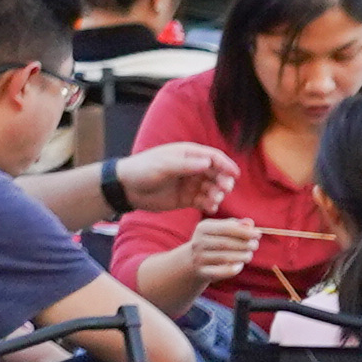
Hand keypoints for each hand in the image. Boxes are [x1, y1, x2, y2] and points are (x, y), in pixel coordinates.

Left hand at [112, 145, 233, 216]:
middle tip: (224, 189)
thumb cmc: (143, 170)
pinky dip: (209, 204)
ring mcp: (190, 184)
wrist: (127, 188)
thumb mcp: (163, 166)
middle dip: (223, 181)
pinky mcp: (186, 198)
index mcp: (188, 154)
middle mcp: (192, 168)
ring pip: (211, 188)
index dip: (226, 165)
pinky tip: (209, 208)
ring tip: (213, 201)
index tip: (235, 174)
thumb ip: (185, 165)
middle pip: (216, 174)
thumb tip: (208, 163)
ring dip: (217, 194)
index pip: (213, 157)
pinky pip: (203, 201)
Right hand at [178, 213, 264, 291]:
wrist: (193, 260)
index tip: (258, 234)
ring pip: (225, 257)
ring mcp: (199, 258)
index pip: (227, 228)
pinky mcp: (202, 272)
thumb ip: (236, 225)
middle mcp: (198, 242)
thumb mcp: (221, 230)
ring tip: (249, 255)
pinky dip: (233, 269)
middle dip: (244, 244)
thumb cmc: (213, 242)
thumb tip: (250, 223)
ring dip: (242, 256)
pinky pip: (220, 272)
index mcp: (203, 228)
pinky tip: (240, 265)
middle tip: (255, 245)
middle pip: (226, 243)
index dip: (244, 232)